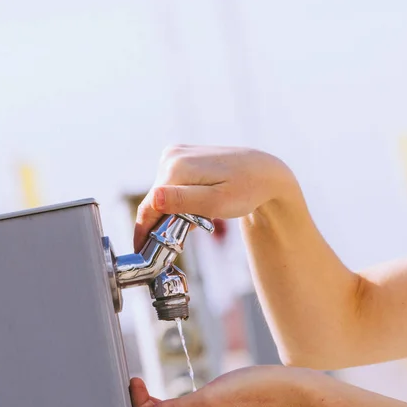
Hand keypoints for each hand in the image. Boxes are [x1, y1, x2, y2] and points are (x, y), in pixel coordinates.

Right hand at [134, 145, 301, 251]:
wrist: (265, 173)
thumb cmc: (246, 191)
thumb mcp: (216, 202)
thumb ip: (183, 202)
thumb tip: (153, 199)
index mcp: (177, 167)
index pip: (149, 205)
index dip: (143, 232)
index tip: (142, 253)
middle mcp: (172, 155)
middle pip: (154, 200)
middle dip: (162, 223)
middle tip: (180, 242)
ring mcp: (176, 153)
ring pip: (162, 194)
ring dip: (173, 212)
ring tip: (200, 221)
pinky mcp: (181, 156)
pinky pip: (171, 185)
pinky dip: (180, 201)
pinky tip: (198, 208)